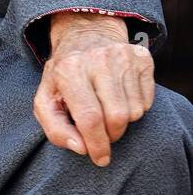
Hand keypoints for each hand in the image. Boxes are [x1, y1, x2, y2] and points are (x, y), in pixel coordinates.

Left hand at [33, 12, 154, 166]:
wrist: (84, 36)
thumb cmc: (64, 75)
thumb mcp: (46, 97)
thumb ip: (54, 128)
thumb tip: (80, 148)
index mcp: (68, 69)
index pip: (90, 117)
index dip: (97, 144)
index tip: (100, 158)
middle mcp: (97, 59)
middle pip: (117, 117)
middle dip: (110, 135)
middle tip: (101, 133)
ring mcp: (123, 57)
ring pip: (135, 112)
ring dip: (122, 122)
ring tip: (106, 110)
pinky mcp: (142, 58)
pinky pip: (147, 101)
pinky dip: (135, 107)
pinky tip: (119, 96)